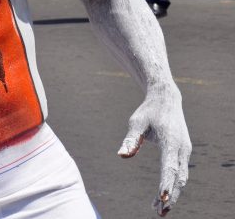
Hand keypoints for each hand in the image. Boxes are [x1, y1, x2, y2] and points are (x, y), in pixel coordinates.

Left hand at [117, 85, 190, 215]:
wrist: (166, 99)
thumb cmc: (148, 111)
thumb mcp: (136, 122)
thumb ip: (130, 140)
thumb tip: (121, 156)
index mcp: (171, 141)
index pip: (169, 166)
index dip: (166, 183)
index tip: (162, 198)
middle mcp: (182, 148)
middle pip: (178, 177)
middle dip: (170, 195)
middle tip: (159, 212)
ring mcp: (185, 151)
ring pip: (181, 177)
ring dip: (173, 194)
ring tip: (160, 210)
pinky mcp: (183, 152)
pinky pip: (180, 172)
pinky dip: (173, 185)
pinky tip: (164, 196)